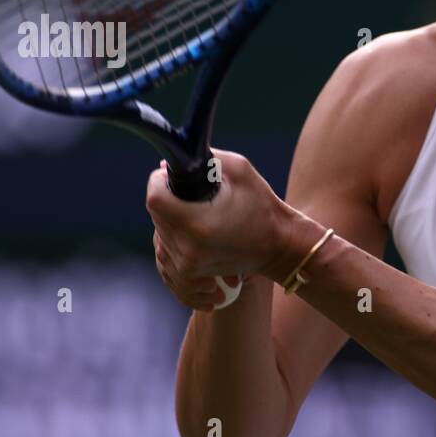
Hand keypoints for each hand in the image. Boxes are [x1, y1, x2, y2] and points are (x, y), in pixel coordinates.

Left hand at [146, 149, 289, 310]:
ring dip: (169, 225)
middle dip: (168, 203)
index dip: (160, 183)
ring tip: (195, 219)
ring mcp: (189, 265)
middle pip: (155, 216)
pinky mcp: (192, 275)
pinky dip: (171, 250)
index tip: (173, 180)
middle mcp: (189, 247)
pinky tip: (187, 242)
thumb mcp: (239, 171)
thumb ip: (203, 161)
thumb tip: (166, 167)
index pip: (155, 197)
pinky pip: (165, 262)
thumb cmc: (262, 207)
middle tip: (193, 199)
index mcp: (197, 221)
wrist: (280, 247)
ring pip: (158, 238)